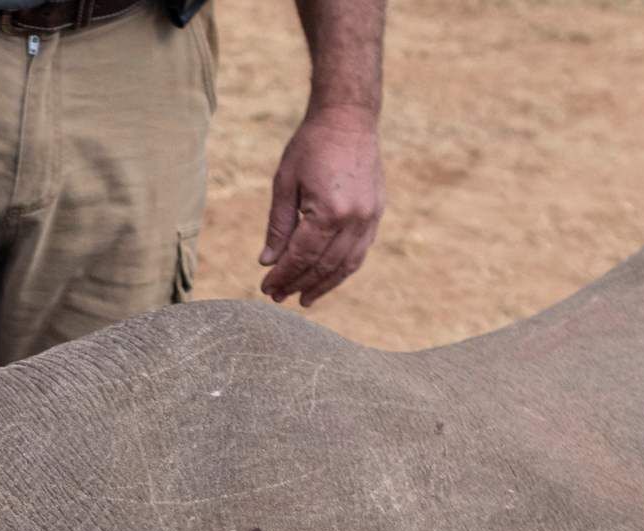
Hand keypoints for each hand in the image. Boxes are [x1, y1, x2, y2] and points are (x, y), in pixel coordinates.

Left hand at [260, 103, 383, 306]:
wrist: (349, 118)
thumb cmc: (311, 145)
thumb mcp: (284, 183)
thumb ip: (278, 226)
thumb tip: (268, 262)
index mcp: (329, 212)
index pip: (302, 257)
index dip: (283, 276)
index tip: (266, 288)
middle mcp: (354, 220)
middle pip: (323, 267)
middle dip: (299, 284)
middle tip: (279, 297)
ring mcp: (370, 218)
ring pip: (346, 266)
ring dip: (323, 285)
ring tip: (303, 298)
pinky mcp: (377, 213)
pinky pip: (360, 252)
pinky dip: (342, 269)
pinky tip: (326, 278)